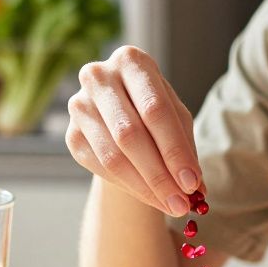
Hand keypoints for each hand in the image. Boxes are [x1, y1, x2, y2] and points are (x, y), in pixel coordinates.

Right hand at [66, 45, 201, 216]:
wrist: (121, 115)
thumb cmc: (156, 112)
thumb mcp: (176, 120)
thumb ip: (185, 149)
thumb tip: (196, 190)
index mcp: (131, 61)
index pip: (155, 110)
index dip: (175, 150)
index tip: (193, 184)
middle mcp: (99, 76)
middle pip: (130, 134)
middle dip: (160, 175)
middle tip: (182, 204)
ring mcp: (79, 105)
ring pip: (112, 155)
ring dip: (145, 187)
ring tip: (171, 206)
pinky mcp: (71, 135)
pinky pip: (100, 168)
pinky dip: (129, 186)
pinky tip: (150, 196)